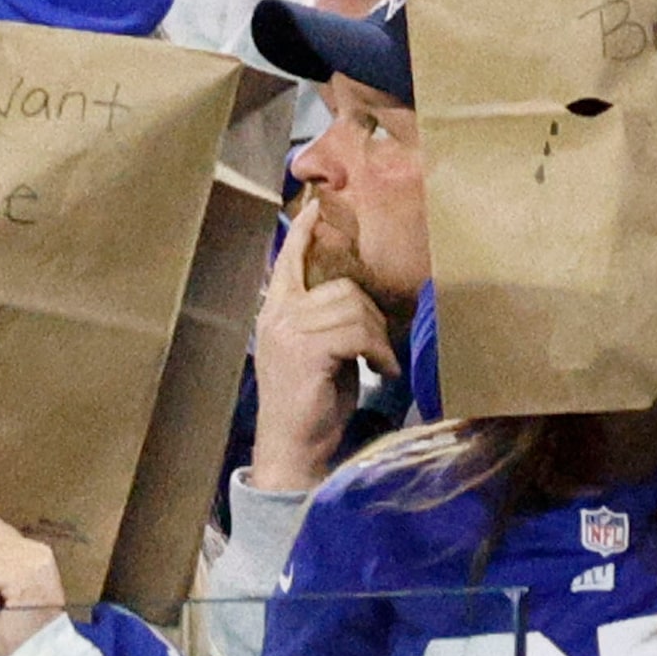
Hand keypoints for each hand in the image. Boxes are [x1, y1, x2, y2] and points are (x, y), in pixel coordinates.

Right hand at [249, 196, 398, 492]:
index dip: (301, 233)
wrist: (292, 449)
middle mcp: (278, 316)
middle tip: (379, 347)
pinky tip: (382, 371)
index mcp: (275, 312)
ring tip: (380, 362)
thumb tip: (355, 299)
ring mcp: (289, 331)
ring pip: (352, 307)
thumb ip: (322, 322)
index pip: (287, 261)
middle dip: (370, 314)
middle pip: (341, 287)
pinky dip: (378, 351)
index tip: (314, 206)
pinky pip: (357, 332)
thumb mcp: (313, 354)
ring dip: (377, 337)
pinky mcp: (306, 350)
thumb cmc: (309, 404)